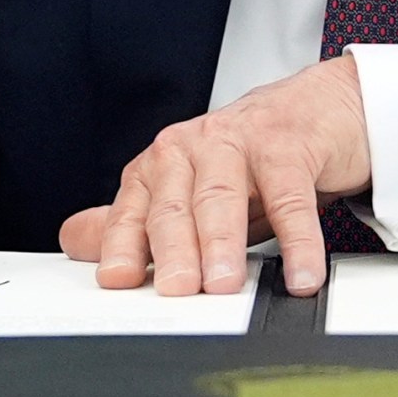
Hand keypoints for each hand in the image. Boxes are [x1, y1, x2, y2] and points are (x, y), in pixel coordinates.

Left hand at [59, 57, 368, 297]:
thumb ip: (139, 218)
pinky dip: (298, 240)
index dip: (122, 243)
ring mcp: (241, 141)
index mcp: (162, 164)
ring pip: (223, 195)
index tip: (118, 279)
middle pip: (175, 205)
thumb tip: (75, 241)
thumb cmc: (252, 157)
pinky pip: (290, 196)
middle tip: (177, 291)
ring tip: (225, 284)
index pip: (134, 210)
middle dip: (173, 250)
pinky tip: (301, 273)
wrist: (322, 106)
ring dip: (223, 242)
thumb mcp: (193, 191)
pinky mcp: (289, 144)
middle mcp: (194, 147)